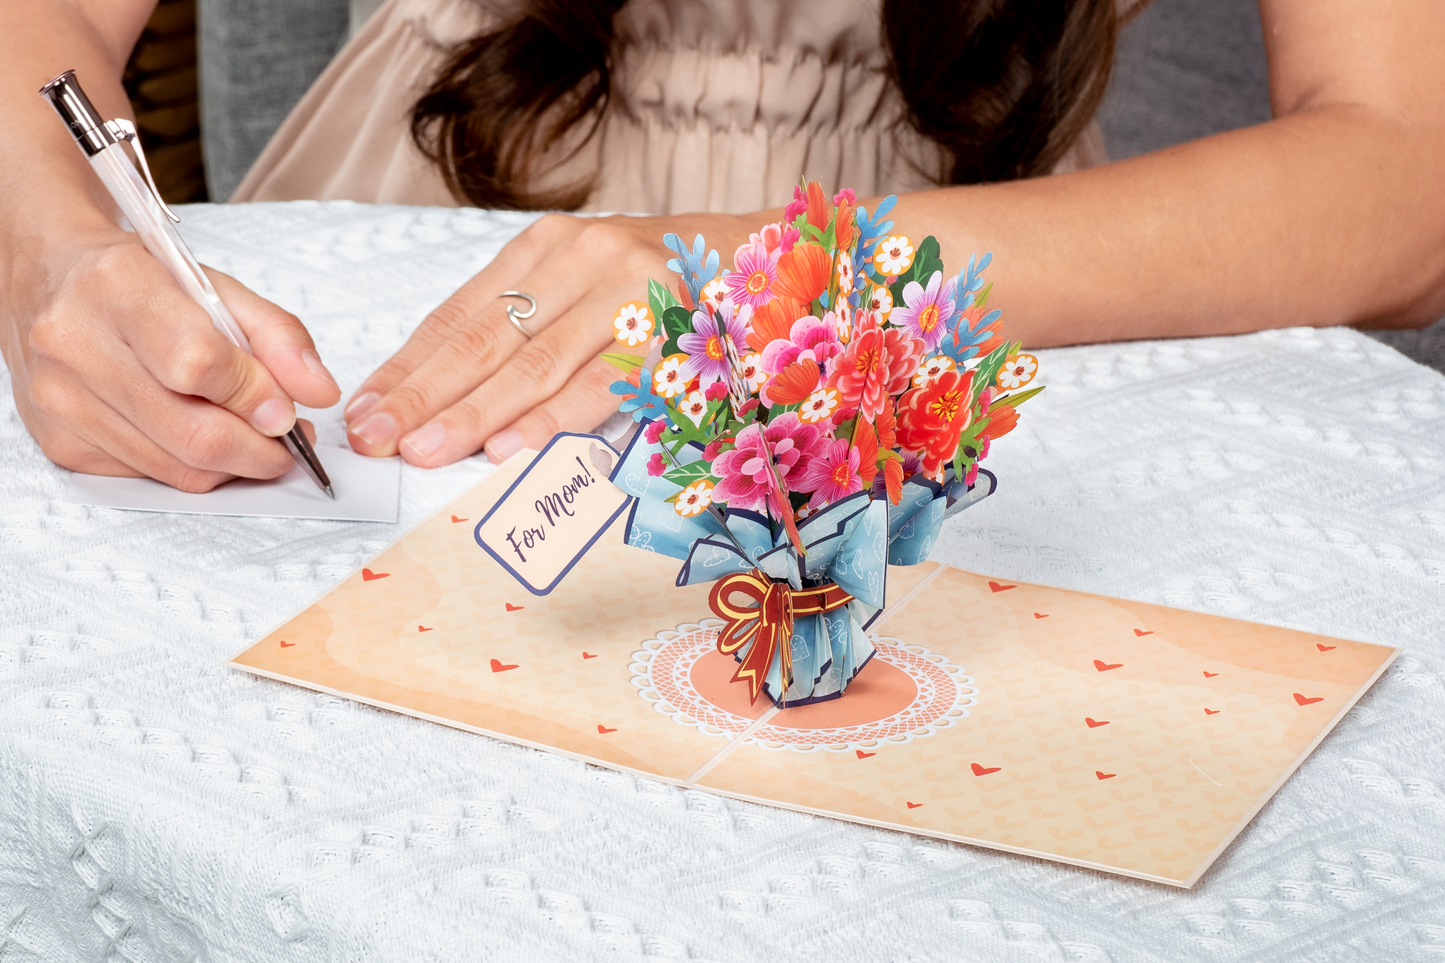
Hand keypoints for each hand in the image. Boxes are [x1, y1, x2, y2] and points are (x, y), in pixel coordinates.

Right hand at [3, 225, 341, 490]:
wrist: (51, 281)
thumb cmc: (137, 282)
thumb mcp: (216, 287)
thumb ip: (278, 335)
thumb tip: (318, 391)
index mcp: (117, 286)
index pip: (199, 364)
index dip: (257, 396)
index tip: (290, 409)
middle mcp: (75, 343)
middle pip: (193, 433)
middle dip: (261, 450)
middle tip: (289, 440)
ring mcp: (60, 398)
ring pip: (177, 467)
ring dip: (233, 463)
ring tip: (252, 435)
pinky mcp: (60, 441)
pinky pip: (150, 477)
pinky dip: (191, 466)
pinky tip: (196, 433)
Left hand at [344, 211, 752, 465]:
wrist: (768, 257)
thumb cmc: (666, 283)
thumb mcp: (587, 279)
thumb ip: (528, 321)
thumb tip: (445, 389)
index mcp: (548, 246)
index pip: (459, 313)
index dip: (408, 365)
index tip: (366, 408)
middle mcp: (582, 260)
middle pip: (484, 339)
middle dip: (422, 395)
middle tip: (376, 439)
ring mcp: (628, 295)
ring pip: (534, 365)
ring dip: (473, 415)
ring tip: (425, 450)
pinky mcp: (671, 336)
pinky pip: (600, 386)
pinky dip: (553, 419)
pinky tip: (510, 446)